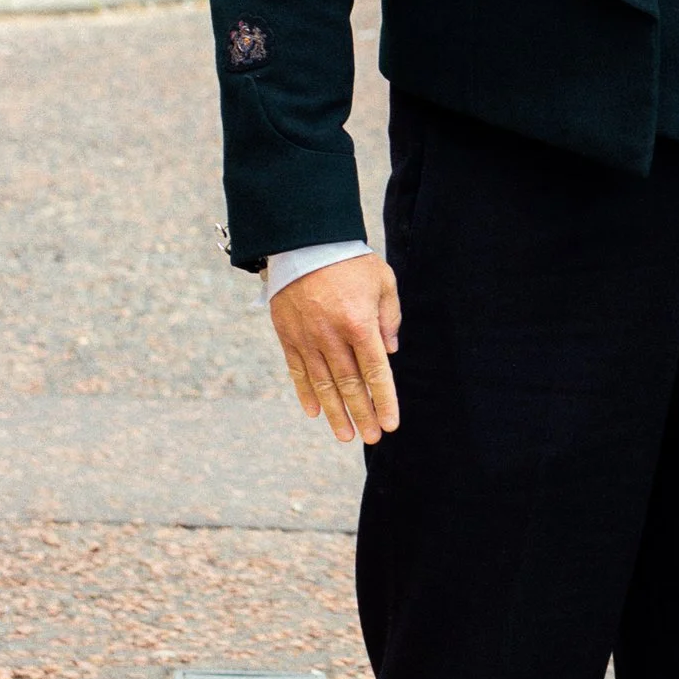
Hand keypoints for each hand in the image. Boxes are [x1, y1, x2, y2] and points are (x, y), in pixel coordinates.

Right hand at [270, 251, 401, 444]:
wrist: (303, 241)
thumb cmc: (350, 260)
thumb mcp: (383, 281)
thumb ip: (389, 317)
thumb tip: (389, 351)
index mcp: (359, 323)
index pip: (375, 371)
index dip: (384, 400)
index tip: (390, 424)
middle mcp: (332, 336)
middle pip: (350, 385)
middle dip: (362, 414)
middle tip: (371, 437)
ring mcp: (307, 338)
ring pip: (323, 385)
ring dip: (335, 413)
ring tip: (345, 436)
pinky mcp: (287, 336)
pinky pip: (297, 371)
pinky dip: (306, 394)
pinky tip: (315, 412)